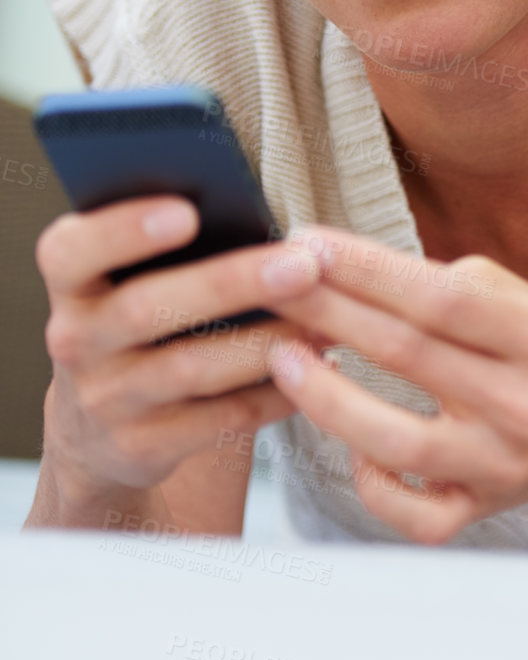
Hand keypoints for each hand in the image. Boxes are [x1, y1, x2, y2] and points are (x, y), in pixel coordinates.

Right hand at [36, 196, 327, 508]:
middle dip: (230, 283)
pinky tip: (318, 367)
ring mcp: (105, 400)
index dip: (122, 230)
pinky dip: (275, 393)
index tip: (188, 211)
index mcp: (71, 284)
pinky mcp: (142, 448)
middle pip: (145, 308)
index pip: (70, 252)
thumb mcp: (128, 284)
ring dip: (267, 342)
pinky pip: (221, 418)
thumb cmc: (138, 324)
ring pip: (192, 368)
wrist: (97, 429)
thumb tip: (257, 221)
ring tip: (325, 320)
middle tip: (302, 264)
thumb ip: (169, 252)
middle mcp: (74, 342)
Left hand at [259, 226, 527, 543]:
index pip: (444, 298)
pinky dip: (369, 480)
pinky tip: (348, 444)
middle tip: (274, 282)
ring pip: (398, 441)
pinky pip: (410, 512)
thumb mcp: (526, 302)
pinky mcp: (480, 513)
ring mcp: (503, 467)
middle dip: (329, 312)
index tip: (309, 243)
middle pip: (409, 354)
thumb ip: (449, 284)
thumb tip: (345, 268)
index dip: (368, 270)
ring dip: (328, 397)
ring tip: (283, 358)